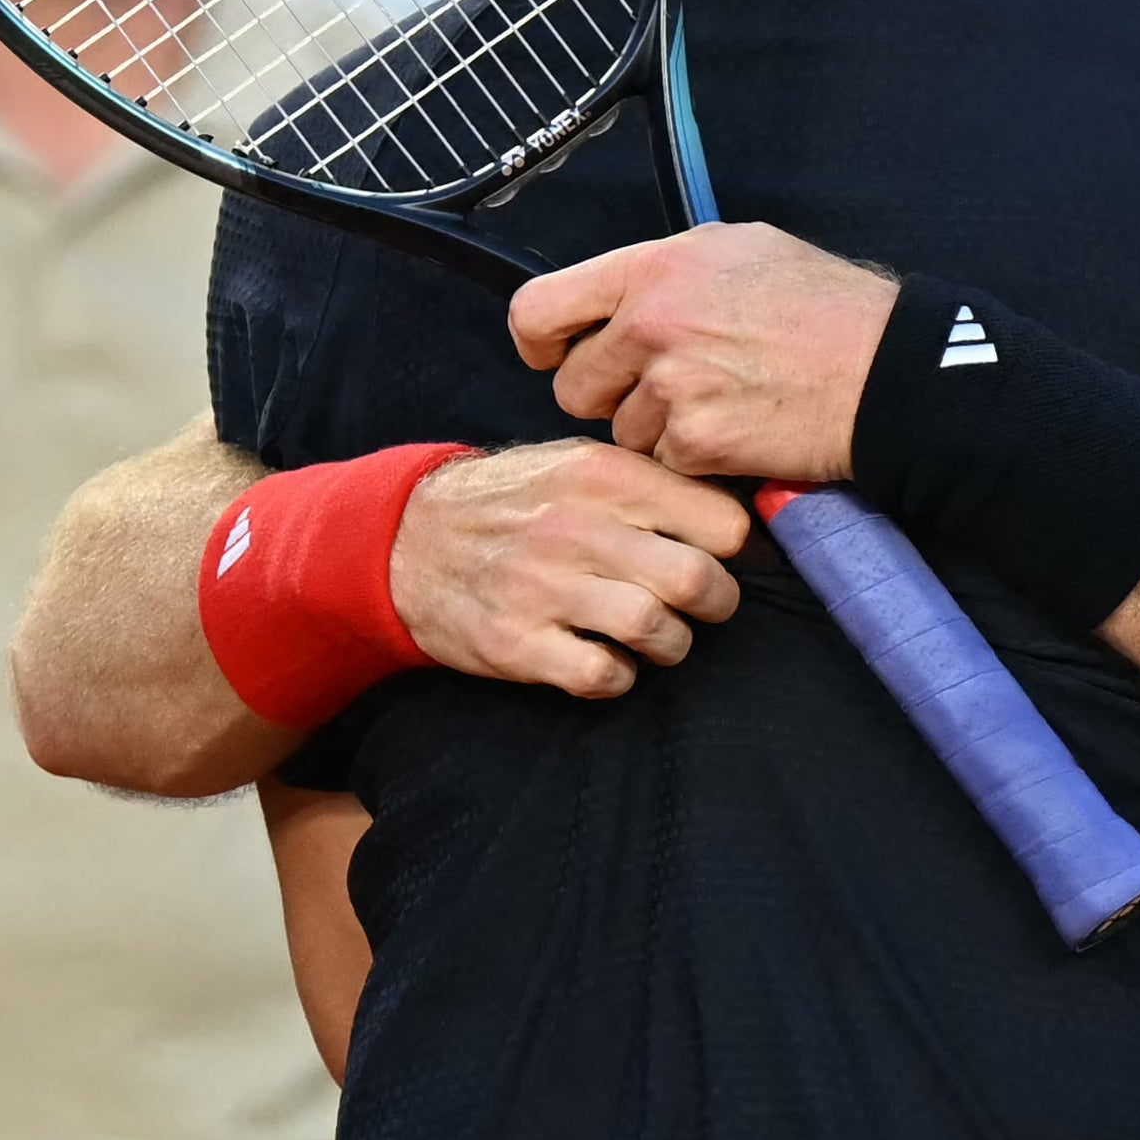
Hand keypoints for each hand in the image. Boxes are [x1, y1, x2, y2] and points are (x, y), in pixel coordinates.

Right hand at [386, 443, 754, 701]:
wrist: (403, 539)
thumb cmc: (512, 503)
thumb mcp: (574, 462)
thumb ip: (648, 483)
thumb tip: (736, 518)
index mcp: (600, 475)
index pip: (720, 522)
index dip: (730, 547)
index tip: (717, 556)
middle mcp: (574, 528)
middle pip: (697, 580)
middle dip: (716, 603)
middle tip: (700, 605)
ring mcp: (542, 588)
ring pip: (657, 631)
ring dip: (670, 644)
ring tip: (654, 635)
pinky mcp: (515, 643)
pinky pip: (603, 676)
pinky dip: (619, 675)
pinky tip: (605, 658)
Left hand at [510, 223, 902, 484]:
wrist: (887, 371)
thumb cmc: (825, 305)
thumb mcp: (739, 249)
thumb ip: (664, 271)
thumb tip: (615, 295)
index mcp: (653, 269)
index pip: (538, 307)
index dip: (537, 341)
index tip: (550, 354)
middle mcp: (650, 325)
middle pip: (573, 386)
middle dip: (608, 395)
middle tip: (663, 388)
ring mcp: (671, 387)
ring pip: (621, 430)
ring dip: (657, 428)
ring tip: (720, 401)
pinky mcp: (696, 443)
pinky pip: (663, 462)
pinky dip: (693, 458)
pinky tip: (737, 429)